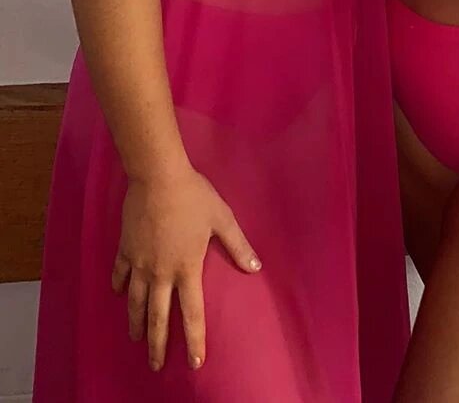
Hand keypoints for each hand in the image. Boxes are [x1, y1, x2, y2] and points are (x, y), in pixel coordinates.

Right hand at [112, 165, 260, 371]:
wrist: (157, 178)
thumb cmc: (194, 197)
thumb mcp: (222, 219)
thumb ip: (237, 245)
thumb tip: (256, 267)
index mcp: (187, 268)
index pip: (192, 313)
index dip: (194, 339)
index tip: (195, 362)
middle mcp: (161, 273)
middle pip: (158, 318)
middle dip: (157, 345)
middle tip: (155, 366)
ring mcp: (139, 264)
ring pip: (135, 303)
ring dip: (136, 324)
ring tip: (137, 339)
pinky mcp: (125, 251)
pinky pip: (120, 275)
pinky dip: (119, 287)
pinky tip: (118, 295)